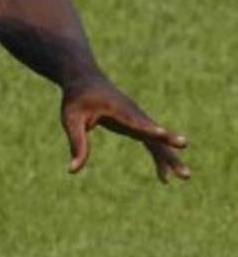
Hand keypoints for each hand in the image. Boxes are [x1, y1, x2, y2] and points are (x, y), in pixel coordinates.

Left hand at [61, 75, 189, 182]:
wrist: (85, 79)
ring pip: (157, 140)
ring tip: (185, 176)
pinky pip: (152, 142)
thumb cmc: (76, 99)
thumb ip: (77, 143)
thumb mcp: (70, 119)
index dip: (148, 128)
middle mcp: (133, 113)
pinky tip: (164, 178)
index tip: (162, 133)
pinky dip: (159, 157)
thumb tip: (72, 170)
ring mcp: (138, 118)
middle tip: (184, 161)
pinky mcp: (137, 123)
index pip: (135, 120)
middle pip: (154, 133)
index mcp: (117, 108)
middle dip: (169, 145)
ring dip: (170, 157)